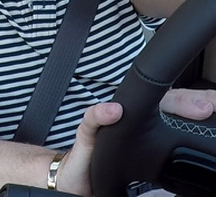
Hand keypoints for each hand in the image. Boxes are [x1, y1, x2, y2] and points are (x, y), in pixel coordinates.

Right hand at [56, 88, 215, 195]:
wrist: (75, 178)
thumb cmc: (108, 167)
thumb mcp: (146, 167)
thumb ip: (167, 164)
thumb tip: (193, 171)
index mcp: (146, 127)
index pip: (174, 109)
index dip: (193, 105)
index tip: (213, 106)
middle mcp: (128, 118)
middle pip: (157, 102)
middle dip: (183, 101)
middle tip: (205, 106)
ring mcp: (108, 123)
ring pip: (128, 104)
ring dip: (148, 104)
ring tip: (169, 105)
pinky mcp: (87, 132)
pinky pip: (91, 120)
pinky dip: (101, 114)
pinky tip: (114, 112)